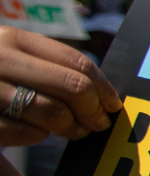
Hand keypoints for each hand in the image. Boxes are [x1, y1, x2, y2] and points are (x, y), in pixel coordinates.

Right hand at [0, 27, 120, 148]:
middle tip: (99, 123)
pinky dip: (38, 136)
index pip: (75, 61)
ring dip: (71, 127)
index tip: (113, 105)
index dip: (102, 87)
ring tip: (74, 131)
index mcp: (13, 39)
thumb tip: (103, 96)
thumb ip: (46, 67)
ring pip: (53, 112)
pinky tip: (37, 132)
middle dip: (93, 110)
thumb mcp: (10, 59)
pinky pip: (27, 133)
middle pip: (73, 86)